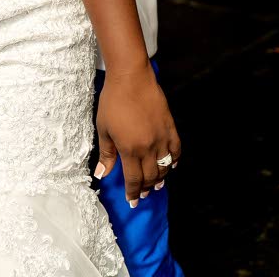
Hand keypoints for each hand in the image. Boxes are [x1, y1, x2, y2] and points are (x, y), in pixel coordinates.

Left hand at [95, 63, 180, 206]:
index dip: (133, 192)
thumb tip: (102, 174)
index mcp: (129, 149)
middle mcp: (148, 147)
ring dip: (160, 178)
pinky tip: (171, 165)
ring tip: (155, 184)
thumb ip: (106, 153)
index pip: (133, 179)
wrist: (131, 77)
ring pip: (165, 166)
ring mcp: (161, 137)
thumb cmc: (113, 100)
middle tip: (142, 194)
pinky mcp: (170, 127)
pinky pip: (176, 150)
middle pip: (150, 176)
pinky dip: (174, 160)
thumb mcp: (104, 127)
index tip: (132, 201)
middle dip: (145, 187)